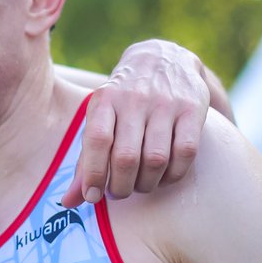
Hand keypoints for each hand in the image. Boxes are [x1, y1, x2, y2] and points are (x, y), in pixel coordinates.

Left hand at [63, 38, 211, 205]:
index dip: (93, 174)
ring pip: (156, 159)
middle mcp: (134, 99)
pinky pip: (185, 153)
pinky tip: (164, 176)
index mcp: (105, 100)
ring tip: (140, 185)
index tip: (92, 196)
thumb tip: (68, 203)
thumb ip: (85, 162)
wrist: (163, 59)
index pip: (97, 140)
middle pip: (126, 157)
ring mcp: (165, 103)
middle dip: (121, 186)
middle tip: (119, 192)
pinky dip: (173, 174)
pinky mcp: (192, 109)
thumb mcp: (100, 120)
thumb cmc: (123, 103)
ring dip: (147, 184)